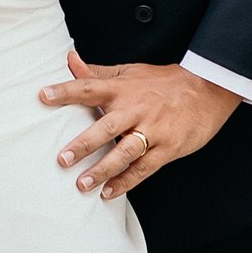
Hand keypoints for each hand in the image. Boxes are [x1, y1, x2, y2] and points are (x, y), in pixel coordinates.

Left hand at [41, 54, 237, 200]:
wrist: (207, 89)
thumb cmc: (163, 83)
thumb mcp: (129, 72)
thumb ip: (97, 72)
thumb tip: (69, 60)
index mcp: (123, 89)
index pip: (89, 87)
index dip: (65, 91)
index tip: (43, 96)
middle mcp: (136, 109)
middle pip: (107, 127)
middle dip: (84, 144)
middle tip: (63, 159)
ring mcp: (153, 130)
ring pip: (125, 152)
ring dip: (103, 169)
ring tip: (82, 184)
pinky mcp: (168, 148)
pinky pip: (145, 167)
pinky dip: (127, 181)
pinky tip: (109, 192)